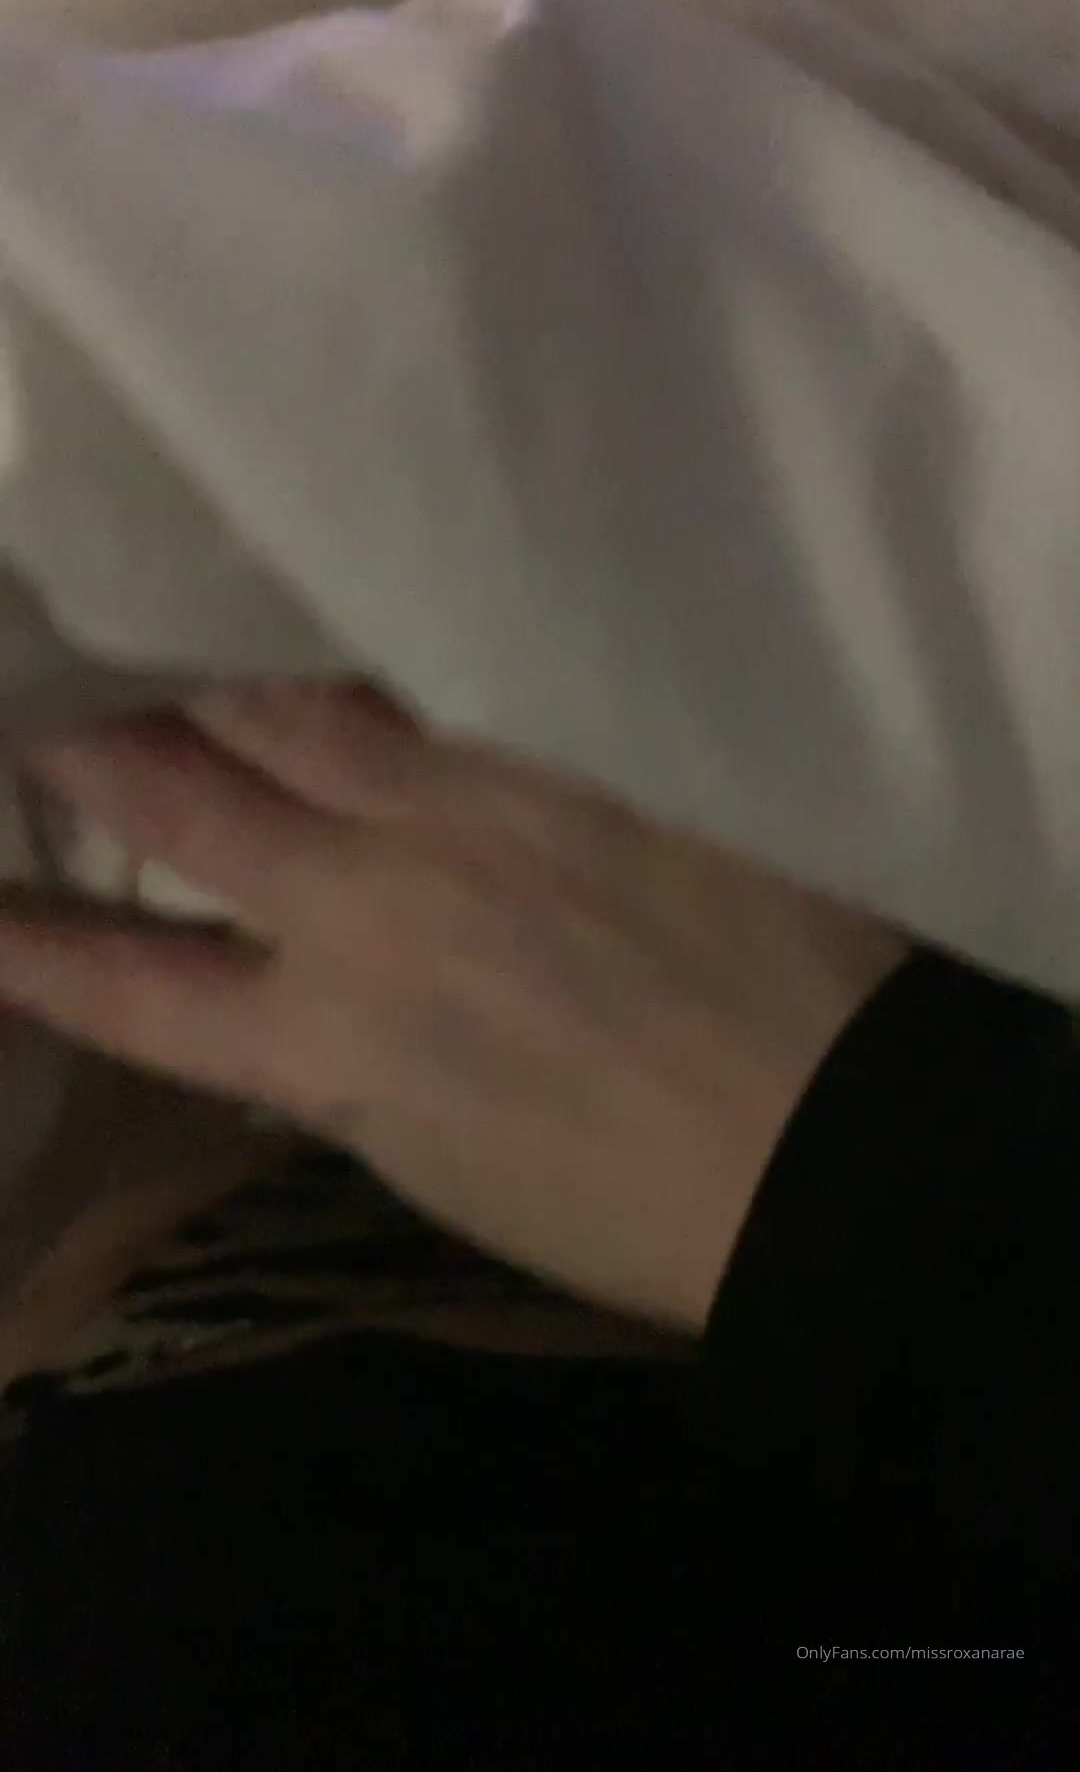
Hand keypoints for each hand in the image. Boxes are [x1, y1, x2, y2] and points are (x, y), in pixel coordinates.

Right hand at [0, 685, 906, 1330]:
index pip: (129, 984)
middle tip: (56, 705)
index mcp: (325, 1049)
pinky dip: (381, 655)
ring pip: (299, 706)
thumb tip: (302, 986)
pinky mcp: (573, 750)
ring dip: (221, 674)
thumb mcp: (444, 1162)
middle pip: (186, 800)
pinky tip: (354, 606)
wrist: (834, 1144)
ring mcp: (470, 810)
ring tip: (180, 630)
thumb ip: (349, 1057)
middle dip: (100, 747)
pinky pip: (447, 676)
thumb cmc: (637, 1205)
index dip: (34, 944)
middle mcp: (365, 908)